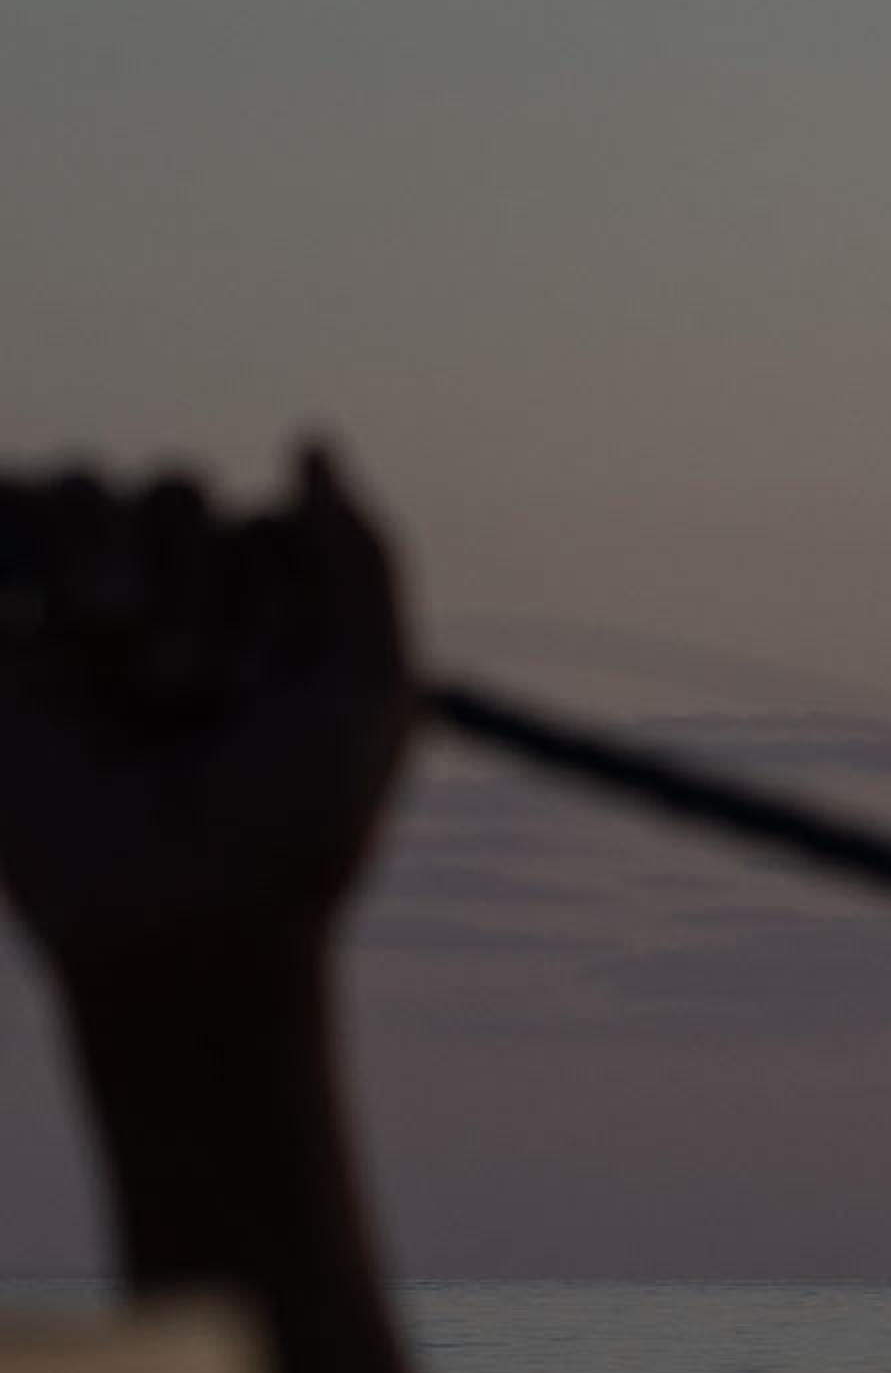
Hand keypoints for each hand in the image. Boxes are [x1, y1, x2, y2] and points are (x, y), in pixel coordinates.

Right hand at [0, 450, 410, 1006]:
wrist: (180, 936)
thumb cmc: (295, 828)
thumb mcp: (373, 687)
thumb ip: (363, 555)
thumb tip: (308, 436)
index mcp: (268, 621)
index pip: (257, 514)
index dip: (268, 578)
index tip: (272, 679)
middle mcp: (175, 615)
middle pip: (168, 492)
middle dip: (185, 570)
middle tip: (187, 685)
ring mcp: (77, 631)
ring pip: (78, 488)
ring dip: (100, 542)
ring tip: (104, 627)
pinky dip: (18, 530)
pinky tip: (45, 611)